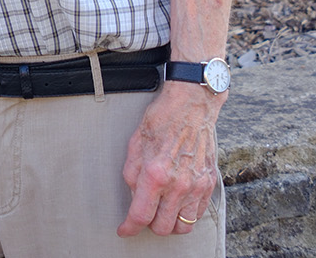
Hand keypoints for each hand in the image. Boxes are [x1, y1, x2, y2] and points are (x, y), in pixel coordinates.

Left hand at [118, 82, 222, 236]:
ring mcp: (196, 185)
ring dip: (169, 223)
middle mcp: (178, 184)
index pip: (141, 215)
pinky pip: (198, 214)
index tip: (125, 229)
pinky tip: (177, 203)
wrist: (191, 104)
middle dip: (149, 225)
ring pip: (182, 226)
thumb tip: (133, 196)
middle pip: (162, 227)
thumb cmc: (163, 118)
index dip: (129, 227)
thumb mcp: (135, 143)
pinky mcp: (209, 183)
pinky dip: (186, 214)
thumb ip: (132, 174)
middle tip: (144, 214)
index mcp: (155, 173)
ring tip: (161, 212)